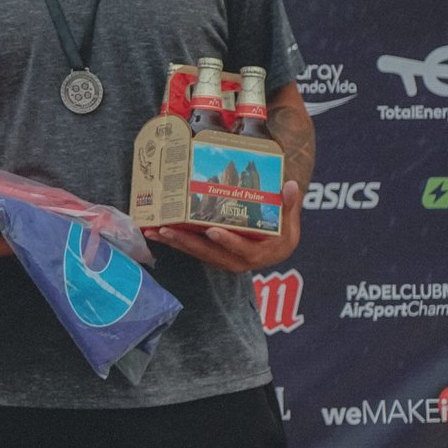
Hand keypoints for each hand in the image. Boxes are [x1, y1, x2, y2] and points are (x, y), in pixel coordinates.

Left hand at [144, 180, 302, 271]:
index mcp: (261, 252)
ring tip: (155, 232)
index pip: (243, 249)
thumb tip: (292, 185)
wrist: (277, 246)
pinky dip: (176, 243)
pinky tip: (158, 233)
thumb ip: (289, 204)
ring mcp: (225, 260)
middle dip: (189, 243)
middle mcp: (240, 261)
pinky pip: (193, 251)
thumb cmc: (283, 229)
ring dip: (176, 244)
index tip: (213, 230)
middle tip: (168, 231)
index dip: (228, 241)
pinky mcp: (213, 256)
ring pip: (198, 254)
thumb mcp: (289, 218)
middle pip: (212, 253)